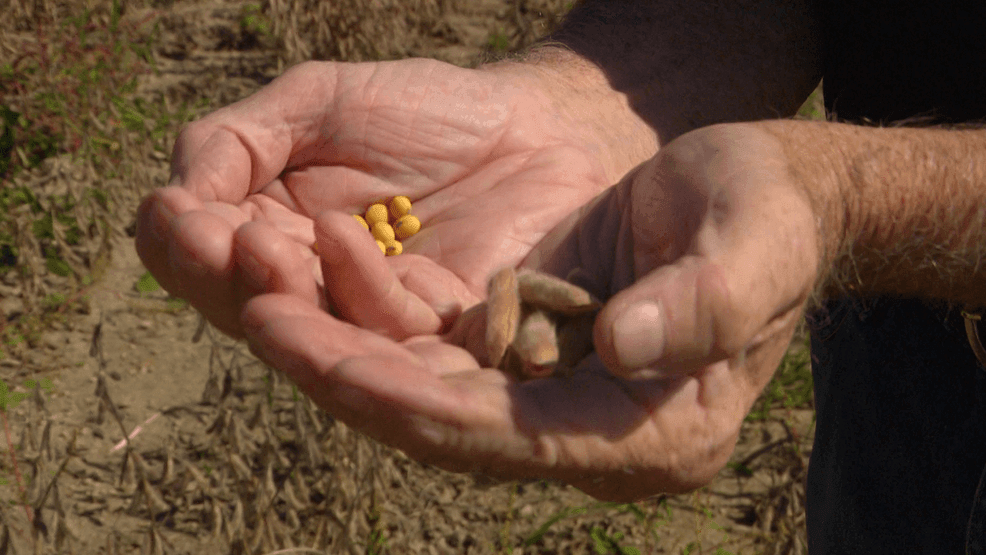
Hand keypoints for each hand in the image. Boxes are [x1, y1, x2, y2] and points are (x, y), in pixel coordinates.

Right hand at [135, 57, 646, 337]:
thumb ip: (240, 139)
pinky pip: (392, 325)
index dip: (181, 241)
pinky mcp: (440, 331)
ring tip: (262, 248)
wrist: (532, 127)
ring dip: (277, 293)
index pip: (195, 258)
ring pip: (308, 329)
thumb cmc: (425, 110)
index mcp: (270, 235)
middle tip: (222, 235)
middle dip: (221, 273)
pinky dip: (358, 286)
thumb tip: (175, 194)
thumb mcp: (320, 101)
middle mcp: (312, 289)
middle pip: (240, 304)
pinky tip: (336, 237)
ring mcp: (373, 317)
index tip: (183, 209)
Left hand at [241, 123, 824, 499]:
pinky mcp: (521, 353)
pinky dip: (374, 314)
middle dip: (346, 374)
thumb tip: (622, 347)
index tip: (320, 356)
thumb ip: (706, 302)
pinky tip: (324, 262)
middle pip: (442, 422)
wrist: (758, 198)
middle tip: (255, 316)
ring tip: (260, 292)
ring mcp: (549, 399)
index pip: (506, 437)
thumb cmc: (769, 215)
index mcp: (650, 435)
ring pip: (422, 387)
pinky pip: (432, 346)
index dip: (407, 401)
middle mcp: (587, 434)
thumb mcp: (758, 243)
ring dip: (341, 346)